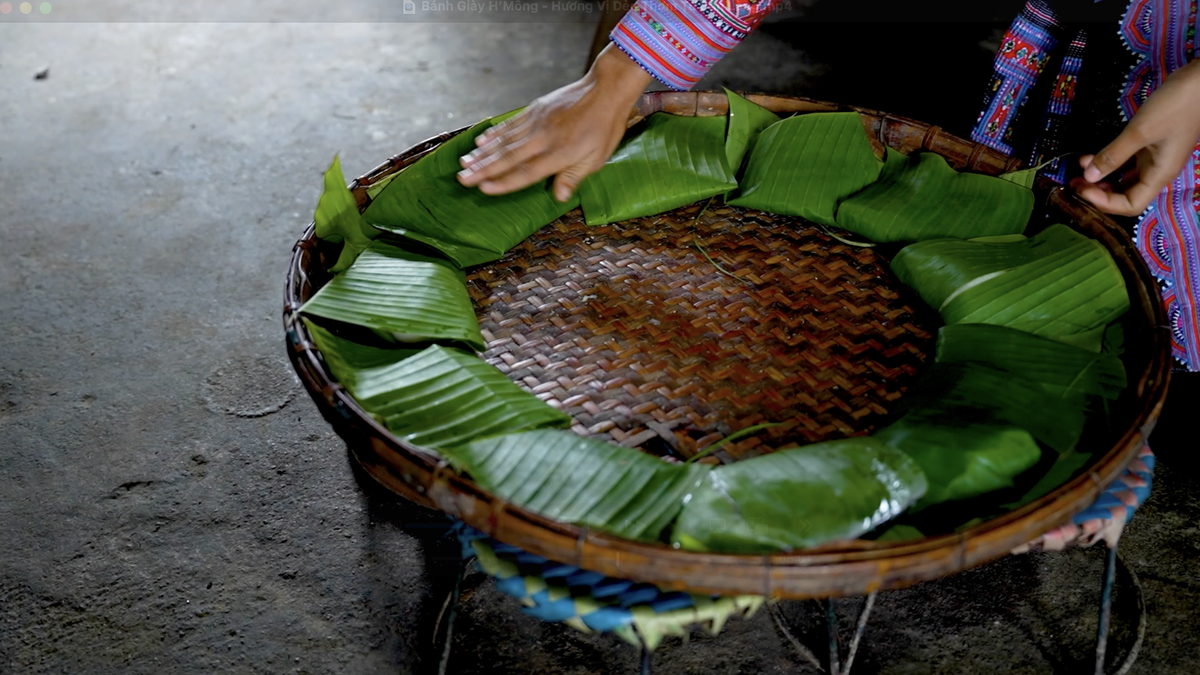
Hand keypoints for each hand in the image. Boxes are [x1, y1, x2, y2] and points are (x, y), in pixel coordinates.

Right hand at [457, 44, 651, 201]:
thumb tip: (558, 197)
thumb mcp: (596, 159)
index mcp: (558, 154)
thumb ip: (573, 177)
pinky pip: (510, 124)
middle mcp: (542, 139)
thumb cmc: (604, 129)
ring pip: (504, 140)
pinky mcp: (535, 110)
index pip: (525, 172)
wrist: (605, 89)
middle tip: (462, 179)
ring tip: (465, 163)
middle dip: (482, 170)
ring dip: (483, 153)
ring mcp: (536, 122)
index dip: (504, 182)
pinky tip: (481, 140)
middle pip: (507, 157)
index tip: (484, 189)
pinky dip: (494, 133)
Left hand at [1070, 60, 1199, 215]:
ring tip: (1077, 172)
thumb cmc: (1176, 106)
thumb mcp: (1140, 132)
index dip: (1104, 203)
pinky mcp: (1150, 146)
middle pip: (1125, 195)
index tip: (1082, 190)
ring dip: (1100, 178)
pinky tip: (1089, 157)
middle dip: (1098, 193)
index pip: (1130, 205)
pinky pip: (1126, 162)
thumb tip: (1088, 177)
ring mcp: (1154, 158)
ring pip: (1123, 179)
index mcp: (1159, 175)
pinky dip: (1108, 161)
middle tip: (1073, 184)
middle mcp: (1157, 171)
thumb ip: (1113, 155)